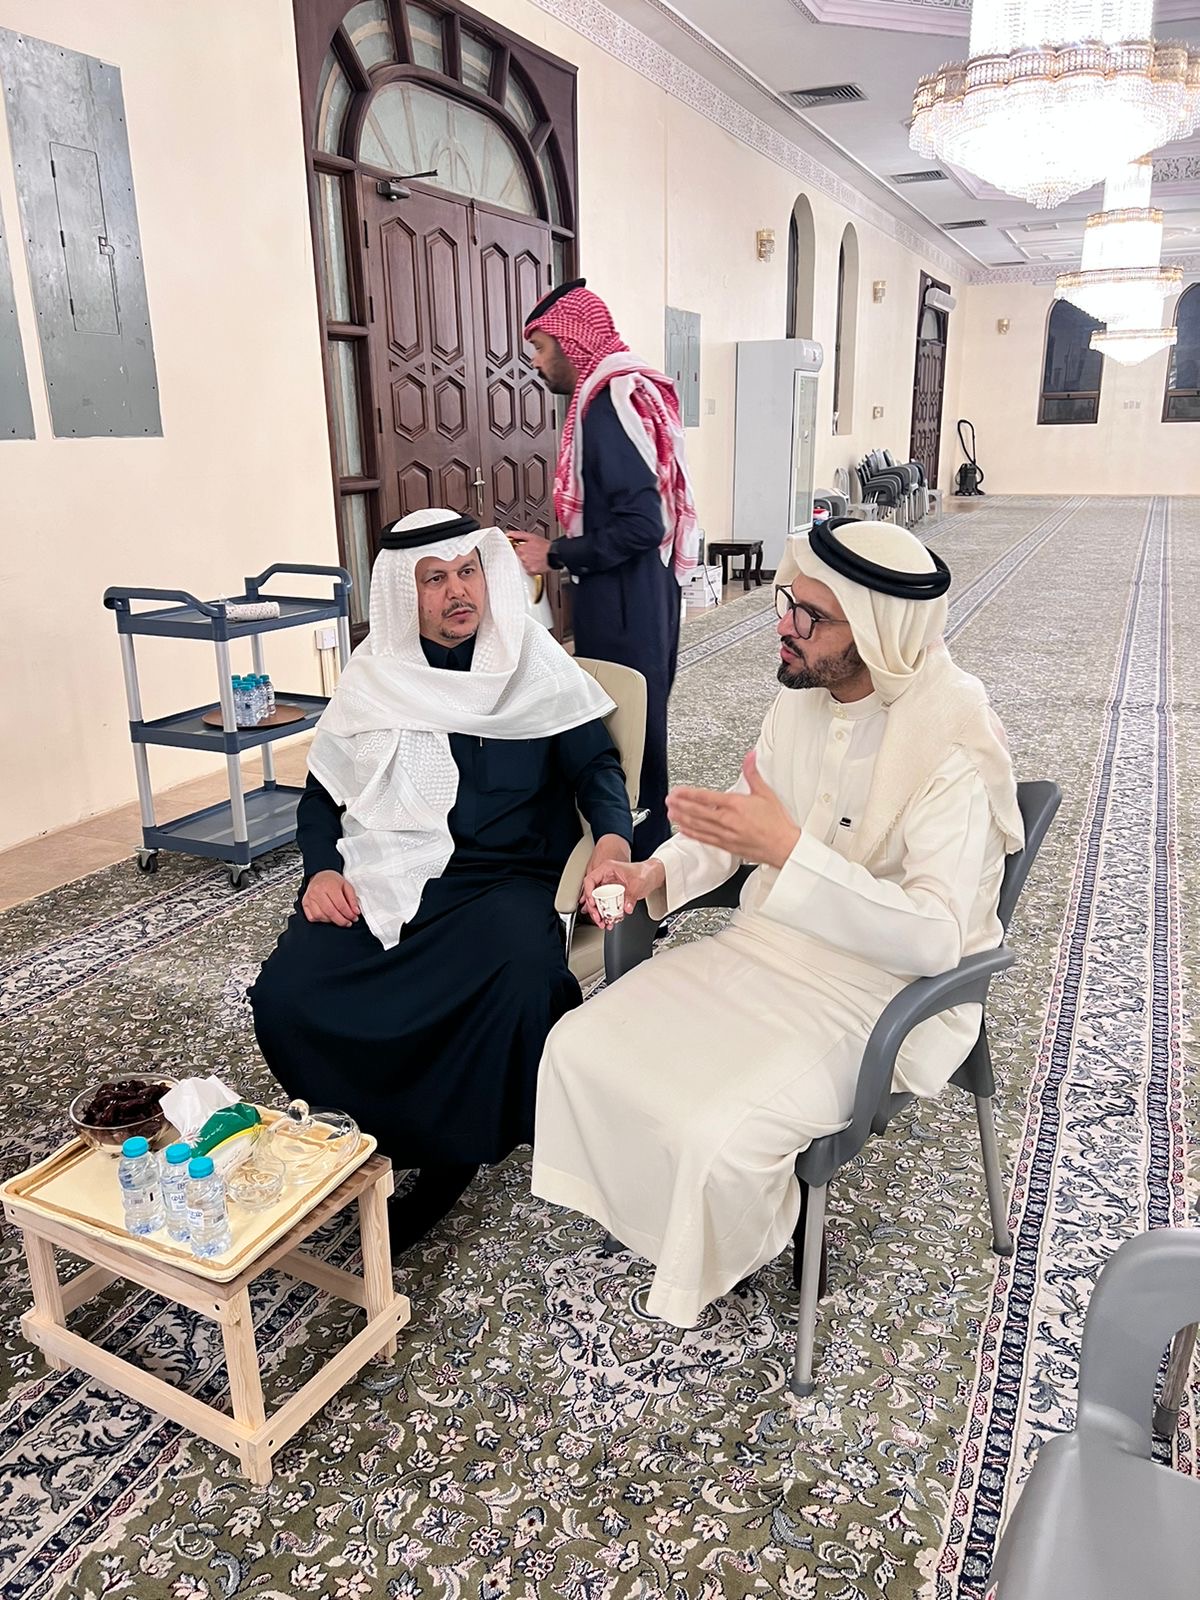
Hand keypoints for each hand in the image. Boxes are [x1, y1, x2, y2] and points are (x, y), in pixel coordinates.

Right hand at [302, 869, 359, 926]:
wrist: (320, 876)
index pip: (340, 905)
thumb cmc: (333, 881)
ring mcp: (309, 898)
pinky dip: (321, 919)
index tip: (354, 918)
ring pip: (321, 916)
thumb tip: (355, 912)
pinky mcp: (304, 903)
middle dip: (341, 921)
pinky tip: (328, 916)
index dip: (349, 914)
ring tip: (338, 918)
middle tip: (348, 922)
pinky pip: (312, 917)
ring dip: (332, 921)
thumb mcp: (346, 885)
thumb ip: (352, 899)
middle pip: (330, 912)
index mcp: (329, 885)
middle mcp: (317, 892)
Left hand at [508, 532, 552, 575]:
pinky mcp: (532, 571)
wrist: (555, 555)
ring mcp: (527, 565)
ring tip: (536, 558)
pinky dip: (532, 568)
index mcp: (521, 549)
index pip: (517, 550)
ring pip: (524, 564)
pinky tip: (537, 563)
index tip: (527, 548)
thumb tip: (509, 534)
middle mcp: (523, 558)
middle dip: (525, 555)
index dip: (523, 548)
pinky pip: (528, 571)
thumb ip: (518, 535)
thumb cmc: (545, 546)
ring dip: (528, 562)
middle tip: (533, 553)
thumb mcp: (531, 536)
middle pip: (520, 557)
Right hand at [581, 852, 665, 927]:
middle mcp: (605, 878)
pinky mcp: (612, 895)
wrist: (652, 876)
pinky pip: (605, 905)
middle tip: (598, 917)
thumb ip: (631, 896)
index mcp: (607, 869)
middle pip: (592, 894)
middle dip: (593, 908)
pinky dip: (606, 914)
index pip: (590, 880)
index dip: (589, 892)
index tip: (593, 903)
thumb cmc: (645, 872)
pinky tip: (609, 920)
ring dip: (599, 914)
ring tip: (603, 922)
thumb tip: (626, 908)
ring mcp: (608, 887)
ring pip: (597, 902)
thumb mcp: (638, 883)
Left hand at [666, 752, 799, 868]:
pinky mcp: (726, 846)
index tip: (678, 791)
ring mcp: (725, 834)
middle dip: (680, 805)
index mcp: (735, 805)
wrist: (784, 846)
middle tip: (669, 800)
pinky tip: (683, 831)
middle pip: (697, 812)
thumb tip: (750, 757)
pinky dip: (692, 834)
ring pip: (698, 826)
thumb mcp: (766, 793)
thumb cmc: (777, 823)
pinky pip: (704, 839)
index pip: (706, 797)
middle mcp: (728, 820)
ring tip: (670, 813)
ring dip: (682, 819)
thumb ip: (753, 774)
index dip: (688, 794)